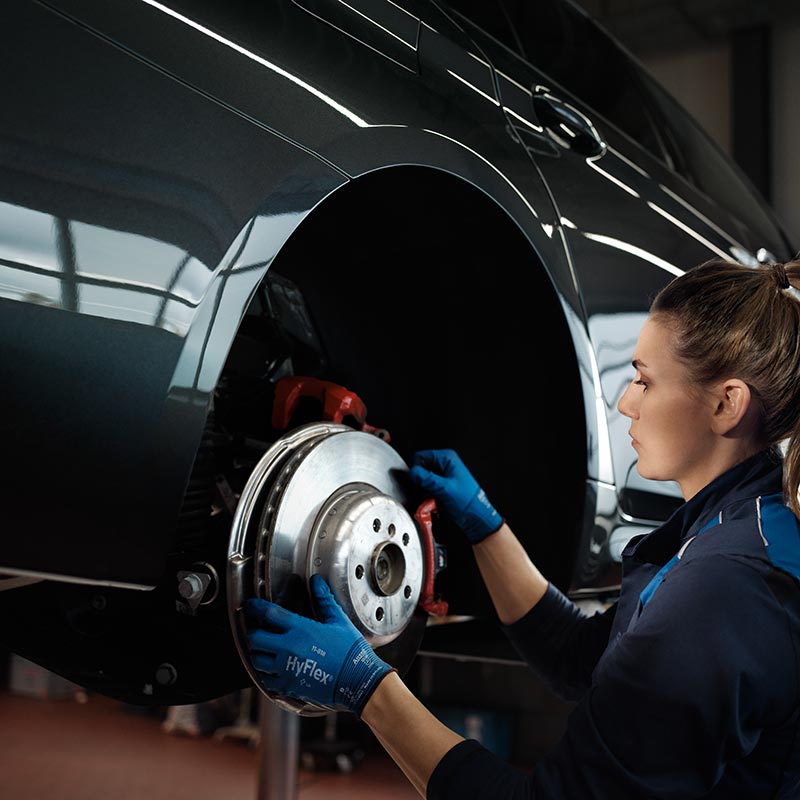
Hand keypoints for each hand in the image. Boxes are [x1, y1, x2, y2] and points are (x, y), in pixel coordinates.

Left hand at [245, 574, 393, 714]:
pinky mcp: (287, 687)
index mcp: (301, 629)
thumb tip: (316, 582)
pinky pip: (265, 680)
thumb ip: (324, 600)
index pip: (268, 614)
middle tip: (259, 629)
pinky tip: (275, 668)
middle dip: (254, 632)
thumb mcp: (339, 621)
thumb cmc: (351, 652)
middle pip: (255, 638)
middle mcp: (288, 649)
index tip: (251, 605)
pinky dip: (266, 672)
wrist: (358, 683)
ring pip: (256, 660)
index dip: (255, 607)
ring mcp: (286, 670)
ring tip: (265, 649)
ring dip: (257, 653)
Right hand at [409, 448, 502, 543]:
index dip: (417, 470)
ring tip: (433, 498)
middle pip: (421, 469)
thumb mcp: (444, 488)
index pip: (420, 456)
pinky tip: (434, 500)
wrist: (475, 516)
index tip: (419, 482)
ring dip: (424, 490)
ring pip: (424, 480)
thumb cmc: (467, 501)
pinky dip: (428, 494)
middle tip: (427, 492)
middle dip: (421, 482)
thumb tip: (411, 472)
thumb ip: (426, 479)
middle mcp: (445, 464)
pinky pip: (428, 487)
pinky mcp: (443, 485)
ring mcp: (444, 475)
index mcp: (447, 458)